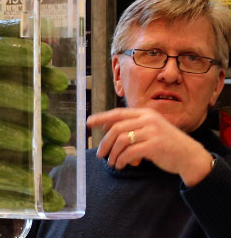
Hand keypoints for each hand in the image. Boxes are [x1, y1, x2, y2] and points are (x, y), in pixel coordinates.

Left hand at [88, 107, 213, 185]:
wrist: (190, 156)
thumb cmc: (167, 144)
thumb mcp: (151, 129)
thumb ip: (133, 128)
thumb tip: (108, 131)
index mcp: (145, 113)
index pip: (118, 113)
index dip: (101, 118)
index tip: (88, 123)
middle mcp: (148, 120)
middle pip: (116, 128)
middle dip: (105, 142)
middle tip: (100, 154)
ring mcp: (151, 132)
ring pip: (121, 141)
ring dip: (113, 154)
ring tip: (112, 163)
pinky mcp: (154, 146)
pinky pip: (130, 153)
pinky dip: (122, 160)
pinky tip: (121, 165)